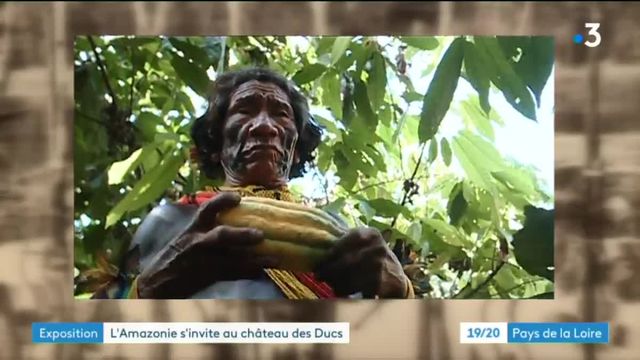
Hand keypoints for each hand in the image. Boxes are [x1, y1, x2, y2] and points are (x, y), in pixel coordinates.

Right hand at [136, 192, 276, 297]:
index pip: (207, 209)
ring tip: (273, 258)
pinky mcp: (207, 276)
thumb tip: (227, 217)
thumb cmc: (172, 257)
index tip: (239, 197)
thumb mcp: (184, 238)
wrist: (155, 282)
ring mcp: (203, 261)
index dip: (223, 201)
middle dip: (242, 235)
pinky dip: (247, 273)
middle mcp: (197, 242)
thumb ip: (203, 228)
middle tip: (261, 234)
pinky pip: (231, 275)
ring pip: (232, 259)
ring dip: (253, 258)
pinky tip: (263, 272)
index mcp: (192, 229)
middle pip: (222, 236)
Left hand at [314, 227, 409, 298]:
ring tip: (330, 284)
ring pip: (349, 275)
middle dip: (330, 269)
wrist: (396, 276)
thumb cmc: (373, 257)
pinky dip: (346, 290)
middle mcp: (377, 247)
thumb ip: (347, 241)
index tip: (319, 261)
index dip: (330, 253)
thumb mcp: (366, 243)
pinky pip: (356, 287)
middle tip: (319, 276)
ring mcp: (379, 265)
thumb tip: (319, 246)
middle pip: (346, 260)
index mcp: (371, 234)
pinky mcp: (379, 282)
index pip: (345, 242)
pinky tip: (341, 292)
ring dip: (336, 282)